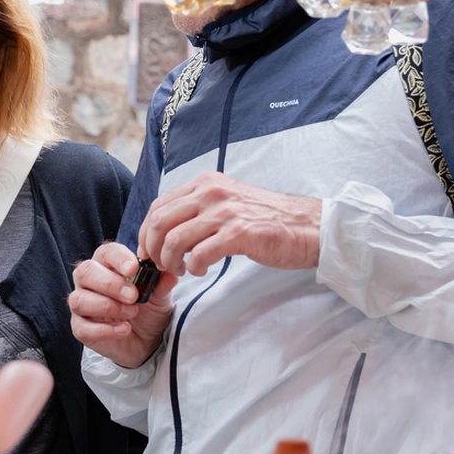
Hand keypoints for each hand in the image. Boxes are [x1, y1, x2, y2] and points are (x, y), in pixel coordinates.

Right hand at [70, 242, 176, 369]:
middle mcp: (89, 281)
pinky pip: (82, 326)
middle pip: (85, 272)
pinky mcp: (80, 328)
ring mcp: (82, 304)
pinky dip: (105, 329)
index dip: (118, 258)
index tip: (133, 269)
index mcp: (107, 265)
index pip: (105, 252)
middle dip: (110, 283)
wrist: (148, 342)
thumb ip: (161, 285)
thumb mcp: (160, 298)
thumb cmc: (148, 311)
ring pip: (79, 299)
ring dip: (108, 306)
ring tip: (131, 313)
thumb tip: (171, 274)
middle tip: (133, 296)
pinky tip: (125, 329)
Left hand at [140, 173, 321, 275]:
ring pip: (174, 240)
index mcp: (205, 183)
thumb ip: (199, 209)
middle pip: (160, 222)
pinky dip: (194, 268)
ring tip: (183, 269)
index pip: (158, 206)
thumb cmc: (267, 219)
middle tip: (161, 265)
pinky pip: (199, 255)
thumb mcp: (228, 201)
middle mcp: (211, 192)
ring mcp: (225, 212)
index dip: (146, 233)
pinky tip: (202, 270)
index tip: (149, 252)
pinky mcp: (238, 233)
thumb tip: (168, 230)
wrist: (307, 226)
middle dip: (153, 249)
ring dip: (171, 261)